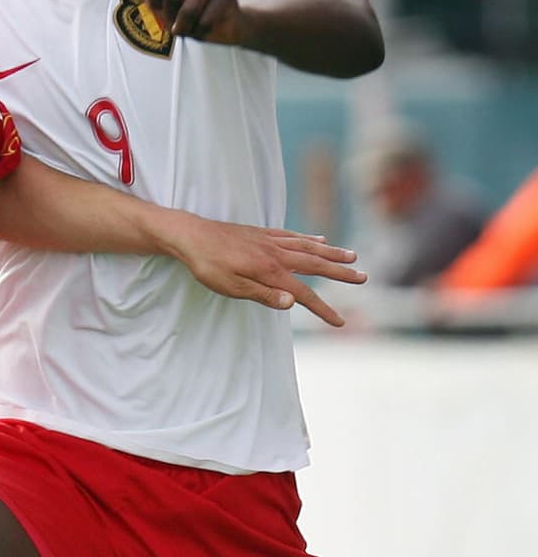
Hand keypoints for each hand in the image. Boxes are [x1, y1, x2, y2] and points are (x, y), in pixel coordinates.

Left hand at [143, 0, 242, 45]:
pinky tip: (202, 26)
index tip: (161, 8)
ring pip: (189, 10)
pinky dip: (199, 30)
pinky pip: (205, 20)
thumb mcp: (160, 2)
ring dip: (185, 26)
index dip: (154, 5)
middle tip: (175, 21)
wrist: (218, 19)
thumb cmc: (183, 8)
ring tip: (187, 25)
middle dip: (170, 17)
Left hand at [165, 218, 367, 327]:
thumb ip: (263, 295)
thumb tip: (292, 303)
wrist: (192, 235)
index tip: (340, 322)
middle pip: (316, 264)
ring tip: (352, 256)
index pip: (304, 294)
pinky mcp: (263, 233)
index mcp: (270, 271)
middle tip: (364, 277)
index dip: (323, 309)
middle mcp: (276, 254)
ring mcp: (271, 241)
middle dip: (341, 273)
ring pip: (309, 247)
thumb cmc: (208, 266)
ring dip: (332, 253)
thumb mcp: (232, 287)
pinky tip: (320, 239)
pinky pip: (293, 236)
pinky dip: (310, 239)